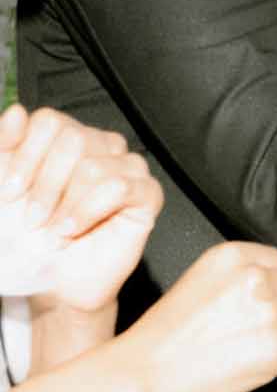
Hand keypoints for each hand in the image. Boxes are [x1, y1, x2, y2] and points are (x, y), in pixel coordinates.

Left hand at [0, 105, 162, 314]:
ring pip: (94, 165)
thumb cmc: (29, 235)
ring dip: (66, 205)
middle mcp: (101, 145)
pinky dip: (89, 211)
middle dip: (46, 185)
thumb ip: (5, 145)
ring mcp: (127, 168)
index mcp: (67, 137)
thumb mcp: (5, 185)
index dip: (26, 157)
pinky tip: (74, 229)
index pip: (50, 121)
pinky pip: (120, 188)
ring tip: (56, 228)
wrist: (51, 279)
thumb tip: (16, 112)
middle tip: (34, 217)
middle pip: (73, 138)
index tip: (10, 192)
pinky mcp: (147, 195)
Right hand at [117, 241, 276, 391]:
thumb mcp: (197, 282)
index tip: (256, 302)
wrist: (142, 374)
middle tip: (260, 328)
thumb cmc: (162, 336)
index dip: (271, 285)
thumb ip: (236, 279)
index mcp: (230, 257)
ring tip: (267, 344)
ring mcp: (268, 314)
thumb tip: (272, 289)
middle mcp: (254, 279)